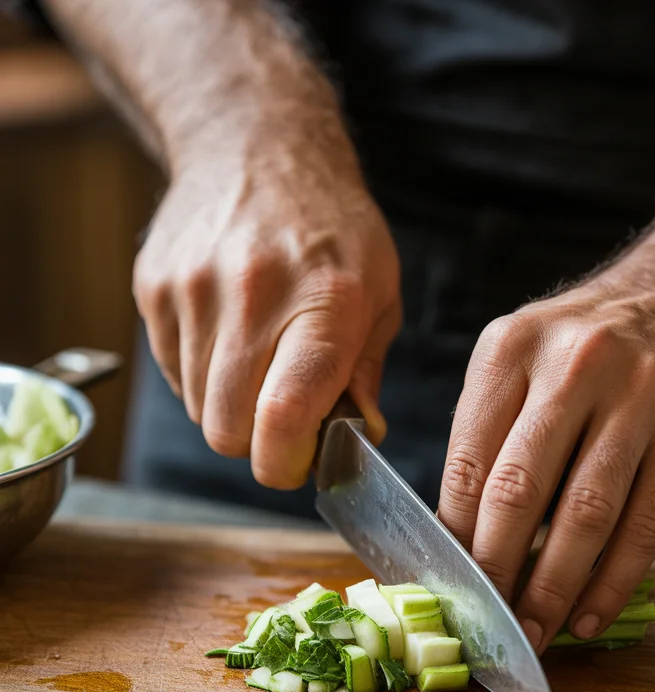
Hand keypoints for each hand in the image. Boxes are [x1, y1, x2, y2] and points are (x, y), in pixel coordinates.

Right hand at [132, 111, 401, 488]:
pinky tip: (228, 332)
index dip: (284, 464)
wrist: (255, 144)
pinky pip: (173, 373)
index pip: (282, 417)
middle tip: (282, 415)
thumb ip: (365, 374)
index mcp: (324, 304)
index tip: (297, 462)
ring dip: (228, 405)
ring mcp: (193, 290)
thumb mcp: (379, 294)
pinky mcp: (154, 288)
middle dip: (255, 442)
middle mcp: (252, 295)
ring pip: (198, 408)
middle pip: (227, 430)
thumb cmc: (332, 228)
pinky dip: (201, 373)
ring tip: (259, 358)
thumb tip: (357, 440)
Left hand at [438, 275, 654, 651]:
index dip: (454, 538)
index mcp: (510, 350)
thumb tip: (453, 547)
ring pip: (585, 514)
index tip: (448, 588)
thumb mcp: (516, 370)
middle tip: (485, 625)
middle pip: (520, 489)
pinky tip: (589, 616)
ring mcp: (639, 398)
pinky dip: (613, 583)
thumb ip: (484, 443)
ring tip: (534, 632)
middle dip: (496, 570)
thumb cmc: (577, 361)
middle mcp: (574, 366)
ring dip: (553, 588)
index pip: (468, 462)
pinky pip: (645, 526)